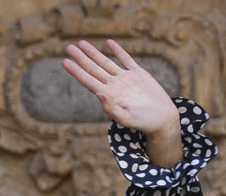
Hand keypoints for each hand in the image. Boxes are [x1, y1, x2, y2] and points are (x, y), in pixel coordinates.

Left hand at [63, 39, 182, 166]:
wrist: (161, 118)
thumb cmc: (143, 122)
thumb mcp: (126, 118)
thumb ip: (112, 108)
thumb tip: (100, 94)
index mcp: (108, 96)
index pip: (88, 81)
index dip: (76, 71)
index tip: (65, 62)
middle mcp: (114, 86)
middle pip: (93, 69)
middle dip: (81, 58)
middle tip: (69, 47)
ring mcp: (125, 79)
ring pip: (106, 62)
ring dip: (93, 53)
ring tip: (81, 43)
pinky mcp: (138, 74)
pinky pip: (126, 59)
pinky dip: (117, 51)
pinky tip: (108, 43)